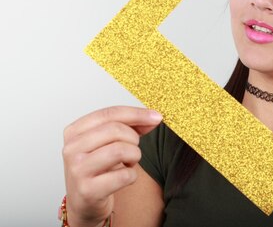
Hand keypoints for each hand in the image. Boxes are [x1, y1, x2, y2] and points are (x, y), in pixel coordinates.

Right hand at [62, 106, 161, 226]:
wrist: (84, 203)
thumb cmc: (98, 168)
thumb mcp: (108, 142)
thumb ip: (130, 126)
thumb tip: (154, 118)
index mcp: (75, 132)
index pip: (110, 113)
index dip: (137, 114)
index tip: (156, 117)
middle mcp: (71, 149)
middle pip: (115, 130)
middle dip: (134, 139)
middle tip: (133, 148)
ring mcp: (77, 170)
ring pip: (120, 150)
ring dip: (134, 156)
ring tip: (129, 162)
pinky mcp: (88, 190)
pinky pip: (124, 175)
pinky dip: (132, 175)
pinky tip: (124, 177)